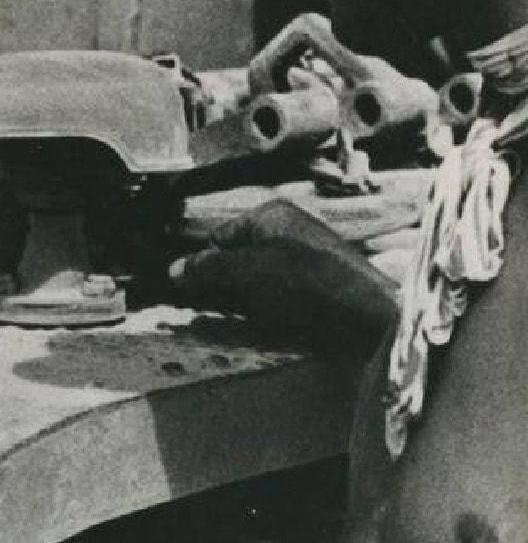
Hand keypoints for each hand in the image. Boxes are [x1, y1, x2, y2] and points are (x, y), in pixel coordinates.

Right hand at [166, 200, 398, 353]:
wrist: (369, 316)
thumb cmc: (307, 284)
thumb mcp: (248, 272)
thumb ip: (208, 268)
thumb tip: (174, 270)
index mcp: (271, 217)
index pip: (218, 239)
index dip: (202, 267)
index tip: (189, 294)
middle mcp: (287, 233)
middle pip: (235, 261)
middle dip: (220, 287)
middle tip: (209, 311)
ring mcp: (302, 262)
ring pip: (254, 283)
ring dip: (240, 304)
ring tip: (237, 320)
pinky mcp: (315, 290)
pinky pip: (276, 298)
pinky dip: (264, 312)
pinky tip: (264, 326)